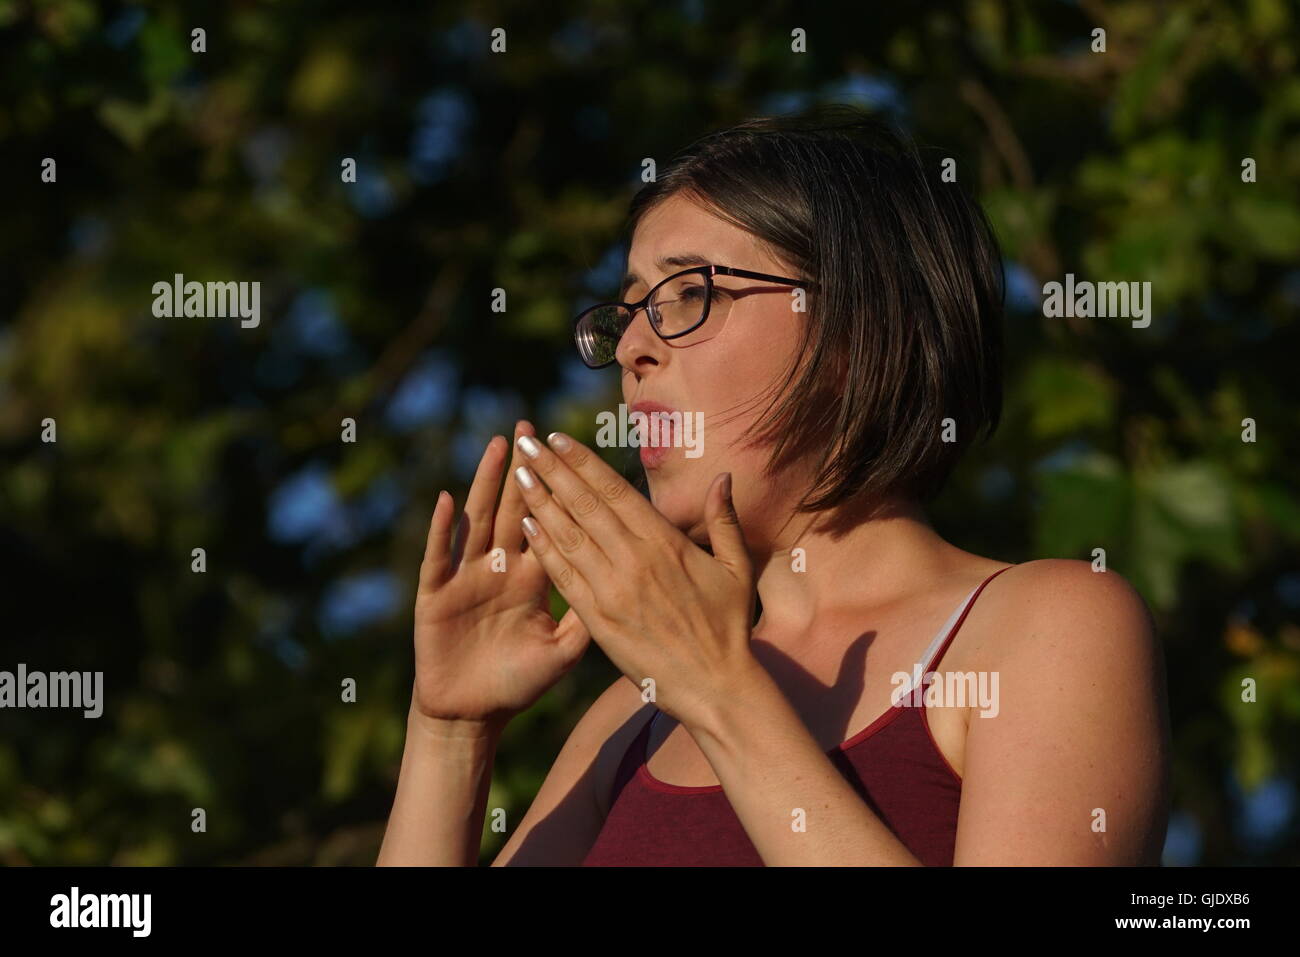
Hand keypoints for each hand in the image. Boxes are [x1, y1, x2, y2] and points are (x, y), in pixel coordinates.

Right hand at [411, 422, 590, 730]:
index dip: (561, 490)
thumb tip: (628, 589)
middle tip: (532, 427)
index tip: (573, 451)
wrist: (472, 715)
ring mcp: (467, 576)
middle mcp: (502, 567)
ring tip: (498, 445)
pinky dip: (442, 530)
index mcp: (535, 577)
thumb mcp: (564, 652)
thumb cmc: (519, 684)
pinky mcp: (437, 594)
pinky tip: (448, 501)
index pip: (553, 523)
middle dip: (526, 469)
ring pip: (479, 519)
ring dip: (487, 483)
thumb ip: (588, 620)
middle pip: (516, 509)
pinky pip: (439, 556)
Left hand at [510, 427, 756, 727]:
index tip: (558, 440)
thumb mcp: (737, 569)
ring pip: (568, 535)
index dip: (583, 462)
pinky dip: (544, 549)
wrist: (716, 688)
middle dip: (552, 471)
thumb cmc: (730, 629)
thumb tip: (724, 477)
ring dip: (540, 502)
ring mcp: (613, 590)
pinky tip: (526, 526)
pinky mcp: (599, 621)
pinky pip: (564, 577)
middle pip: (584, 504)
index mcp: (665, 542)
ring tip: (518, 475)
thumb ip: (725, 521)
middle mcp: (635, 559)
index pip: (614, 491)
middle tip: (526, 444)